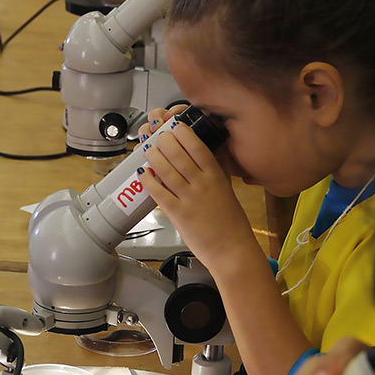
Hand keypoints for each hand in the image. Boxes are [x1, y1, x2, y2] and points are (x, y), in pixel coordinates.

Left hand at [138, 109, 255, 268]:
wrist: (231, 249)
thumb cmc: (230, 222)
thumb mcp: (227, 188)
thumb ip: (217, 170)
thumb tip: (209, 152)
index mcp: (216, 176)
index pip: (197, 147)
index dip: (183, 133)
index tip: (174, 125)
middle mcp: (202, 184)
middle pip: (178, 155)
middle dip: (164, 141)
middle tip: (157, 136)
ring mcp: (189, 199)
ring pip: (166, 171)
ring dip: (154, 157)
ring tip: (147, 149)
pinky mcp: (178, 214)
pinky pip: (159, 193)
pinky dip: (148, 180)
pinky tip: (143, 173)